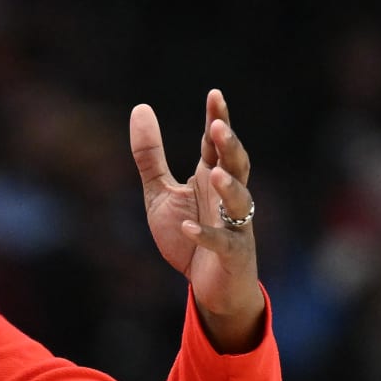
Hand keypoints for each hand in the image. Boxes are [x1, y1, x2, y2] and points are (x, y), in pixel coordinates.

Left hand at [129, 90, 263, 351]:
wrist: (208, 286)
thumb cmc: (187, 234)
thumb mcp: (160, 193)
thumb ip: (150, 155)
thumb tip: (140, 107)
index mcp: (210, 178)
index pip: (216, 145)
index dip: (217, 120)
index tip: (214, 95)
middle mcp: (227, 197)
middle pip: (236, 165)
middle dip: (229, 147)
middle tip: (218, 128)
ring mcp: (235, 224)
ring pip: (239, 200)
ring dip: (228, 187)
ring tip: (213, 173)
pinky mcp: (232, 254)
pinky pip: (222, 242)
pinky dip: (206, 235)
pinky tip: (188, 228)